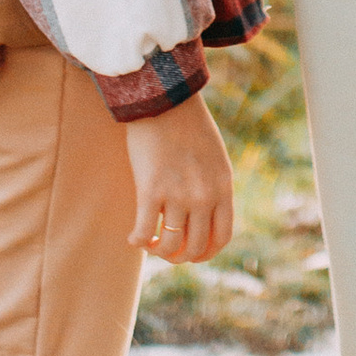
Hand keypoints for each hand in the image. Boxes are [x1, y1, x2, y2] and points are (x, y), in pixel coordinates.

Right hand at [123, 100, 236, 264]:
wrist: (165, 99)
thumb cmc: (188, 124)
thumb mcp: (214, 157)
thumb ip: (213, 186)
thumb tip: (203, 215)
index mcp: (222, 187)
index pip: (222, 237)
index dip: (206, 253)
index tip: (192, 253)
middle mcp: (203, 196)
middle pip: (195, 247)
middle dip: (180, 256)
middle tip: (166, 249)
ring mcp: (177, 195)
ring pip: (169, 246)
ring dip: (157, 251)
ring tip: (149, 242)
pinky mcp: (150, 190)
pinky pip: (143, 232)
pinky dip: (137, 241)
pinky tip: (133, 237)